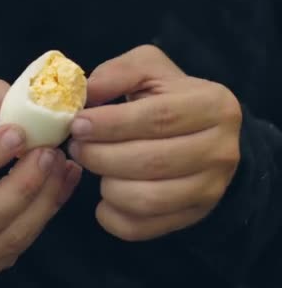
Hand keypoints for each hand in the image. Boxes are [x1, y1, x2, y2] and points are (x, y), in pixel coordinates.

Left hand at [68, 45, 241, 240]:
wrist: (201, 136)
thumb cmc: (166, 98)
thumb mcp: (148, 69)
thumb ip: (118, 72)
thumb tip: (86, 92)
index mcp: (213, 105)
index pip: (158, 118)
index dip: (111, 124)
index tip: (78, 124)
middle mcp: (221, 151)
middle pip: (151, 161)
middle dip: (101, 155)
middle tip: (77, 146)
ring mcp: (210, 189)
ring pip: (146, 199)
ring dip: (106, 185)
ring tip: (91, 166)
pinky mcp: (192, 217)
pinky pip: (142, 227)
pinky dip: (112, 215)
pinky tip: (104, 195)